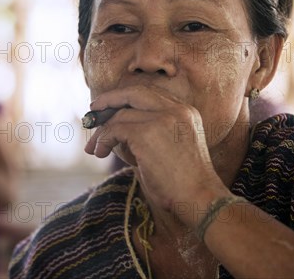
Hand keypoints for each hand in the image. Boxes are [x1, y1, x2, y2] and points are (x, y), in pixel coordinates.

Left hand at [85, 85, 228, 225]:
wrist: (201, 200)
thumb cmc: (184, 183)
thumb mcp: (170, 148)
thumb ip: (149, 134)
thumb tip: (116, 132)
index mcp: (186, 111)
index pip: (149, 94)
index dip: (125, 98)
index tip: (108, 107)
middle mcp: (177, 110)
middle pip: (134, 92)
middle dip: (109, 100)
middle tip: (92, 111)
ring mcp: (163, 119)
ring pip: (121, 115)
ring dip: (103, 132)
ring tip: (94, 149)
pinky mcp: (148, 133)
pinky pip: (116, 129)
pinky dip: (104, 140)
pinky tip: (100, 152)